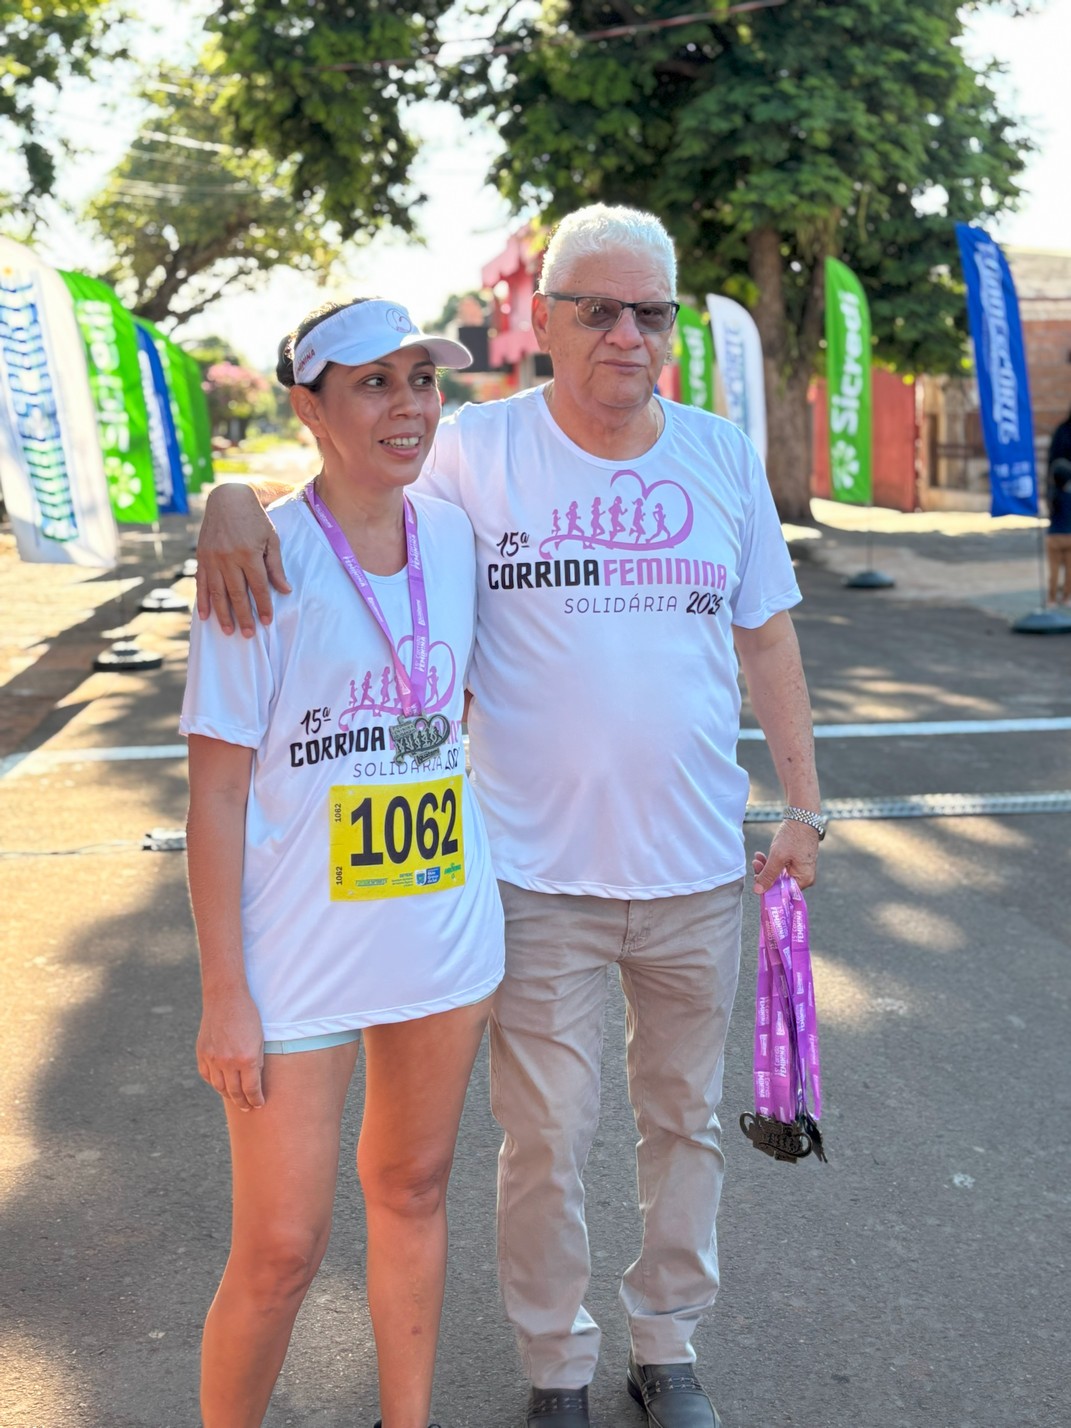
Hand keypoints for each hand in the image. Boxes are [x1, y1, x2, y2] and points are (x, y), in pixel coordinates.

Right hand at [195, 484, 289, 636]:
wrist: (227, 499)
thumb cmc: (255, 519)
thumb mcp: (271, 539)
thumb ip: (275, 566)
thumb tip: (285, 591)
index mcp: (248, 554)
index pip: (258, 587)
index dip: (263, 605)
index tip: (267, 622)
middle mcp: (228, 558)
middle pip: (237, 594)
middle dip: (243, 616)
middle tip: (248, 634)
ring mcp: (212, 558)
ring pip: (217, 592)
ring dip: (222, 614)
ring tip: (228, 631)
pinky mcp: (201, 557)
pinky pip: (201, 583)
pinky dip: (202, 601)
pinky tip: (205, 616)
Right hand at [196, 992, 265, 1110]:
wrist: (226, 997)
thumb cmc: (248, 1015)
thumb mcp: (260, 1039)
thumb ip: (257, 1061)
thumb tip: (254, 1081)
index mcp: (246, 1058)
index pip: (251, 1089)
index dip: (256, 1099)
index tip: (259, 1104)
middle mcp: (228, 1062)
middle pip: (234, 1092)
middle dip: (243, 1102)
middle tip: (248, 1107)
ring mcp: (213, 1058)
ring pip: (219, 1086)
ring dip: (228, 1095)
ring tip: (235, 1098)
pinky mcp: (202, 1053)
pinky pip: (207, 1075)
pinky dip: (214, 1082)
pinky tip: (220, 1084)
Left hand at [752, 818, 819, 894]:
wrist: (802, 817)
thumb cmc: (794, 837)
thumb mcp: (778, 857)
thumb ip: (768, 875)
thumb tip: (759, 891)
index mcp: (803, 880)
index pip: (783, 893)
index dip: (768, 889)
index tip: (756, 884)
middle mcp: (804, 877)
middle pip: (780, 884)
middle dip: (765, 874)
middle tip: (755, 865)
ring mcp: (800, 869)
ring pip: (778, 874)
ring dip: (765, 867)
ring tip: (757, 858)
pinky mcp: (796, 862)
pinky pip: (781, 866)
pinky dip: (771, 862)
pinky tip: (761, 855)